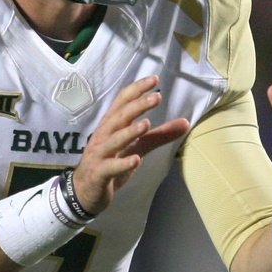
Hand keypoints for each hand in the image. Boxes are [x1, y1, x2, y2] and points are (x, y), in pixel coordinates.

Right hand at [73, 76, 190, 214]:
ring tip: (146, 124)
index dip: (137, 90)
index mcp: (111, 125)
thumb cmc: (110, 164)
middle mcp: (103, 136)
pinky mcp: (99, 173)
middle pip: (119, 117)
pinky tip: (136, 160)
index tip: (154, 79)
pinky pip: (111, 167)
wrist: (84, 192)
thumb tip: (186, 122)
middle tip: (156, 97)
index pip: (122, 102)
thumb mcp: (137, 147)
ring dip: (129, 131)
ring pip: (114, 140)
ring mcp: (99, 154)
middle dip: (137, 106)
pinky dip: (123, 163)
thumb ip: (158, 135)